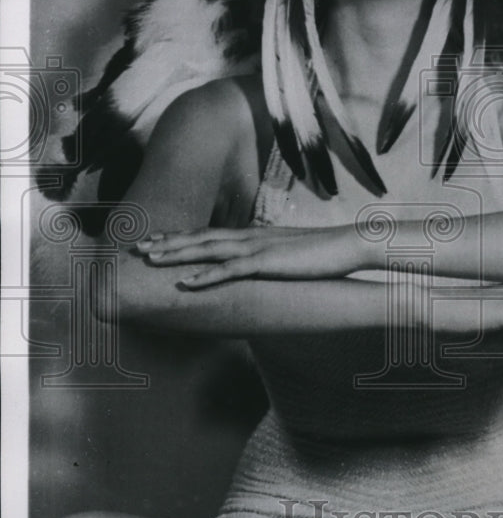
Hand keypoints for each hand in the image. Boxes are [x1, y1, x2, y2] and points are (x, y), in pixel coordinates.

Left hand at [135, 224, 361, 285]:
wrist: (349, 245)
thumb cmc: (323, 254)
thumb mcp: (291, 257)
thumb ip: (271, 261)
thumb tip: (258, 269)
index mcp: (254, 235)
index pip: (210, 234)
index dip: (181, 238)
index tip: (156, 241)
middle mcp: (250, 236)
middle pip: (200, 237)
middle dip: (167, 242)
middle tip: (138, 248)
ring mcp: (258, 248)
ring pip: (207, 249)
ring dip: (176, 254)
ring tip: (150, 260)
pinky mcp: (268, 262)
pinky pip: (230, 270)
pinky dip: (205, 276)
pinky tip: (185, 283)